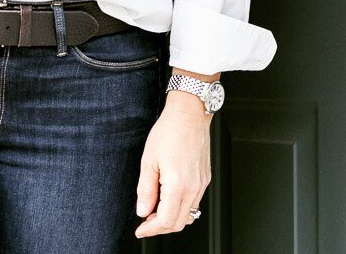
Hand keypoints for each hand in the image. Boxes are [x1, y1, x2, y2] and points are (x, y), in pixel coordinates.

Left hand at [133, 93, 211, 237]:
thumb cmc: (169, 132)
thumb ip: (146, 189)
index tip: (140, 230)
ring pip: (188, 215)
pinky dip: (180, 208)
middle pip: (178, 223)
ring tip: (154, 211)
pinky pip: (194, 203)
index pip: (165, 221)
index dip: (150, 229)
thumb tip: (142, 210)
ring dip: (170, 219)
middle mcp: (193, 189)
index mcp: (178, 185)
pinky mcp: (205, 179)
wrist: (189, 115)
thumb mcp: (149, 159)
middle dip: (160, 227)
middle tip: (144, 223)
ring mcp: (201, 185)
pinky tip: (168, 199)